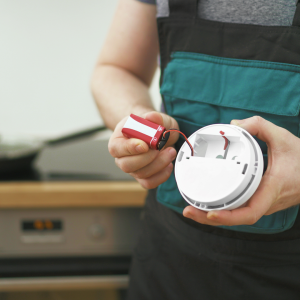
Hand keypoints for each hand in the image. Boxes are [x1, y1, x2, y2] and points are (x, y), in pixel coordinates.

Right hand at [108, 111, 178, 188]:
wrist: (155, 133)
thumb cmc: (150, 125)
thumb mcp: (155, 118)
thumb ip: (155, 117)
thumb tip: (152, 117)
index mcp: (117, 140)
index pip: (117, 148)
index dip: (131, 148)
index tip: (145, 145)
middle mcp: (121, 157)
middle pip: (127, 165)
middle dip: (147, 158)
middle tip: (160, 148)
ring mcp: (132, 169)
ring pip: (140, 174)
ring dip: (158, 164)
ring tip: (170, 152)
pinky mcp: (143, 177)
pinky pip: (149, 183)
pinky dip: (161, 176)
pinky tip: (168, 165)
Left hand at [183, 116, 299, 225]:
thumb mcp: (283, 137)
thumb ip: (260, 126)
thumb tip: (233, 124)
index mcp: (272, 189)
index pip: (250, 213)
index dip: (229, 217)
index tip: (209, 214)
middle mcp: (266, 202)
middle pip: (236, 218)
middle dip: (209, 218)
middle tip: (187, 210)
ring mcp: (263, 205)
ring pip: (236, 217)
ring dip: (212, 217)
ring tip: (191, 210)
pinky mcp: (260, 202)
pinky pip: (239, 211)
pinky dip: (222, 211)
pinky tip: (207, 205)